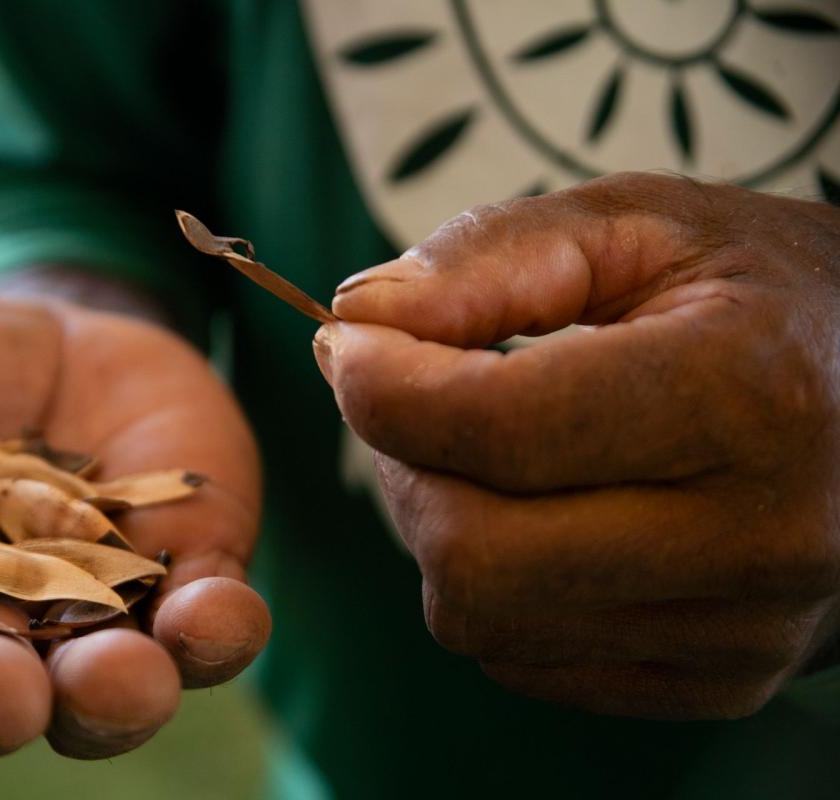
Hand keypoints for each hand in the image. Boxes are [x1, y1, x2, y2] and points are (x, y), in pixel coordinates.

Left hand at [314, 172, 839, 718]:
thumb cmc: (759, 293)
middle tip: (415, 401)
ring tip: (487, 453)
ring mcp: (741, 629)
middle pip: (468, 554)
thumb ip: (490, 257)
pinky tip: (543, 515)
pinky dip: (495, 585)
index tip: (348, 345)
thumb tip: (357, 318)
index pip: (494, 428)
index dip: (379, 386)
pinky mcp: (717, 680)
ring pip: (480, 616)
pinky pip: (522, 657)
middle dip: (401, 467)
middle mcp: (756, 535)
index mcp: (745, 394)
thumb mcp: (642, 226)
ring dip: (441, 527)